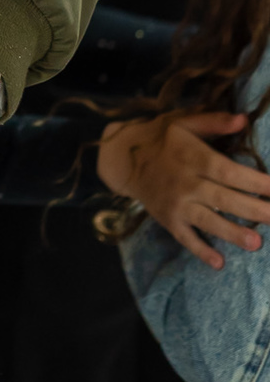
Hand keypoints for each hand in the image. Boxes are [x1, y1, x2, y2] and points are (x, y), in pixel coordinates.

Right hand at [98, 111, 269, 270]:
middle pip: (223, 198)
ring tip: (256, 243)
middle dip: (253, 209)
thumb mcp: (184, 122)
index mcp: (192, 156)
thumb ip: (214, 121)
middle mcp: (186, 182)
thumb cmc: (161, 138)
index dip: (253, 181)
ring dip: (232, 232)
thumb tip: (243, 119)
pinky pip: (185, 238)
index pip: (227, 170)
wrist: (124, 159)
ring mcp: (176, 203)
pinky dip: (200, 251)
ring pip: (208, 220)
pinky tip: (219, 263)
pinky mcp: (168, 219)